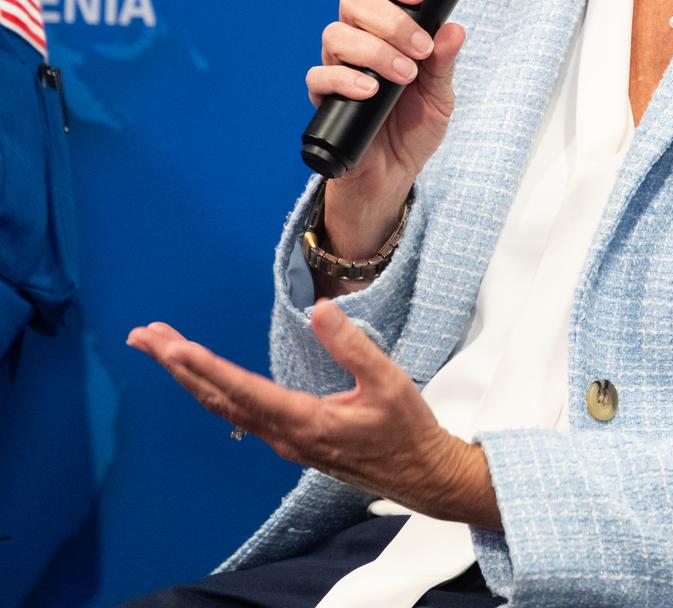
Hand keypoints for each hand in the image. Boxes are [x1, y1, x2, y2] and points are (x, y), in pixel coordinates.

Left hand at [127, 300, 500, 528]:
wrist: (420, 474)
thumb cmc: (407, 428)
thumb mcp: (388, 381)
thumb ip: (352, 345)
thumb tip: (319, 308)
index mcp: (304, 421)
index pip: (242, 389)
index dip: (204, 367)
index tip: (171, 346)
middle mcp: (283, 435)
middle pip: (218, 398)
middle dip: (177, 365)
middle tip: (142, 336)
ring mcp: (284, 440)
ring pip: (224, 406)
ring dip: (189, 376)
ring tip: (161, 347)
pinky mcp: (292, 439)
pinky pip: (239, 413)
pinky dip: (212, 389)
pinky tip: (202, 379)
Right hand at [309, 0, 465, 263]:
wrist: (394, 174)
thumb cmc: (415, 127)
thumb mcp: (440, 95)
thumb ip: (444, 61)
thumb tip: (454, 28)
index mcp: (384, 27)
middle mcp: (357, 40)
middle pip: (353, 0)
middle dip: (390, 19)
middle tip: (420, 48)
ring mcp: (337, 67)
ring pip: (336, 34)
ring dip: (375, 51)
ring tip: (404, 75)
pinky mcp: (324, 98)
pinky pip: (320, 77)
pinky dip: (345, 79)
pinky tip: (371, 91)